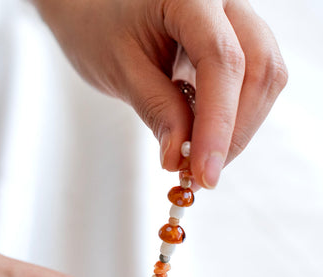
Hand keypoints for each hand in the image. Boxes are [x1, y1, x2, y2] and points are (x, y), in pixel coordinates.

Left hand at [35, 0, 287, 187]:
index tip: (204, 174)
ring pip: (263, 78)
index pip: (221, 61)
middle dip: (234, 132)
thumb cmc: (99, 30)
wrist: (97, 11)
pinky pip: (250, 82)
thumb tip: (179, 159)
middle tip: (202, 176)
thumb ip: (156, 110)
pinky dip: (232, 118)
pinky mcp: (233, 42)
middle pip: (258, 70)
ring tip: (199, 160)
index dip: (218, 124)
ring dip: (237, 129)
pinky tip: (205, 137)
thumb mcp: (120, 70)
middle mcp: (224, 2)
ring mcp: (233, 21)